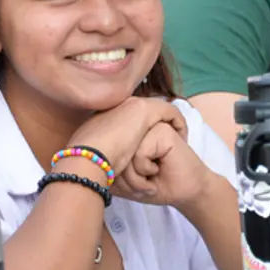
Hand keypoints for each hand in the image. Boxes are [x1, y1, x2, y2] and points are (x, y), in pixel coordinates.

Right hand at [65, 97, 186, 177]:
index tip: (150, 150)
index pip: (128, 121)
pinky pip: (171, 112)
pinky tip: (182, 138)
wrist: (88, 159)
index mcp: (103, 116)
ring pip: (159, 111)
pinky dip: (179, 124)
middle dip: (158, 128)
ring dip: (170, 125)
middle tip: (168, 145)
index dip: (142, 134)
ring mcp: (131, 104)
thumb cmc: (87, 165)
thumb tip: (104, 162)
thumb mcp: (92, 157)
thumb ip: (101, 154)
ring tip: (179, 142)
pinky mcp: (144, 109)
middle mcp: (117, 106)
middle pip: (145, 114)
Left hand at [113, 122, 210, 209]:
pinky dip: (146, 170)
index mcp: (125, 134)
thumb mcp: (125, 178)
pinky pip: (139, 154)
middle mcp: (136, 126)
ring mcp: (149, 126)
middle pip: (114, 153)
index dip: (117, 176)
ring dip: (136, 177)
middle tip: (144, 184)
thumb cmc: (156, 185)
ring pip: (125, 154)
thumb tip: (95, 167)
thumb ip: (109, 168)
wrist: (184, 193)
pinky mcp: (162, 131)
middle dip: (127, 179)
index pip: (106, 153)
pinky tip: (158, 170)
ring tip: (150, 178)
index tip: (134, 182)